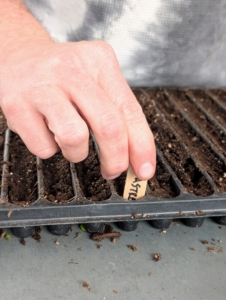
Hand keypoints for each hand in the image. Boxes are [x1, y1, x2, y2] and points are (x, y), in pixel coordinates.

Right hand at [0, 40, 155, 179]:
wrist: (19, 55)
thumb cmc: (63, 74)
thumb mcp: (95, 80)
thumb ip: (117, 114)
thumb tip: (134, 158)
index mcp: (99, 61)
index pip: (130, 110)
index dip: (141, 146)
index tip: (145, 170)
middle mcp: (71, 70)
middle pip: (108, 126)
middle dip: (116, 159)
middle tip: (113, 170)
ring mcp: (42, 86)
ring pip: (74, 138)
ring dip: (76, 153)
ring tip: (71, 142)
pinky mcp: (16, 105)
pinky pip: (44, 148)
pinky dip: (50, 149)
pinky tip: (46, 131)